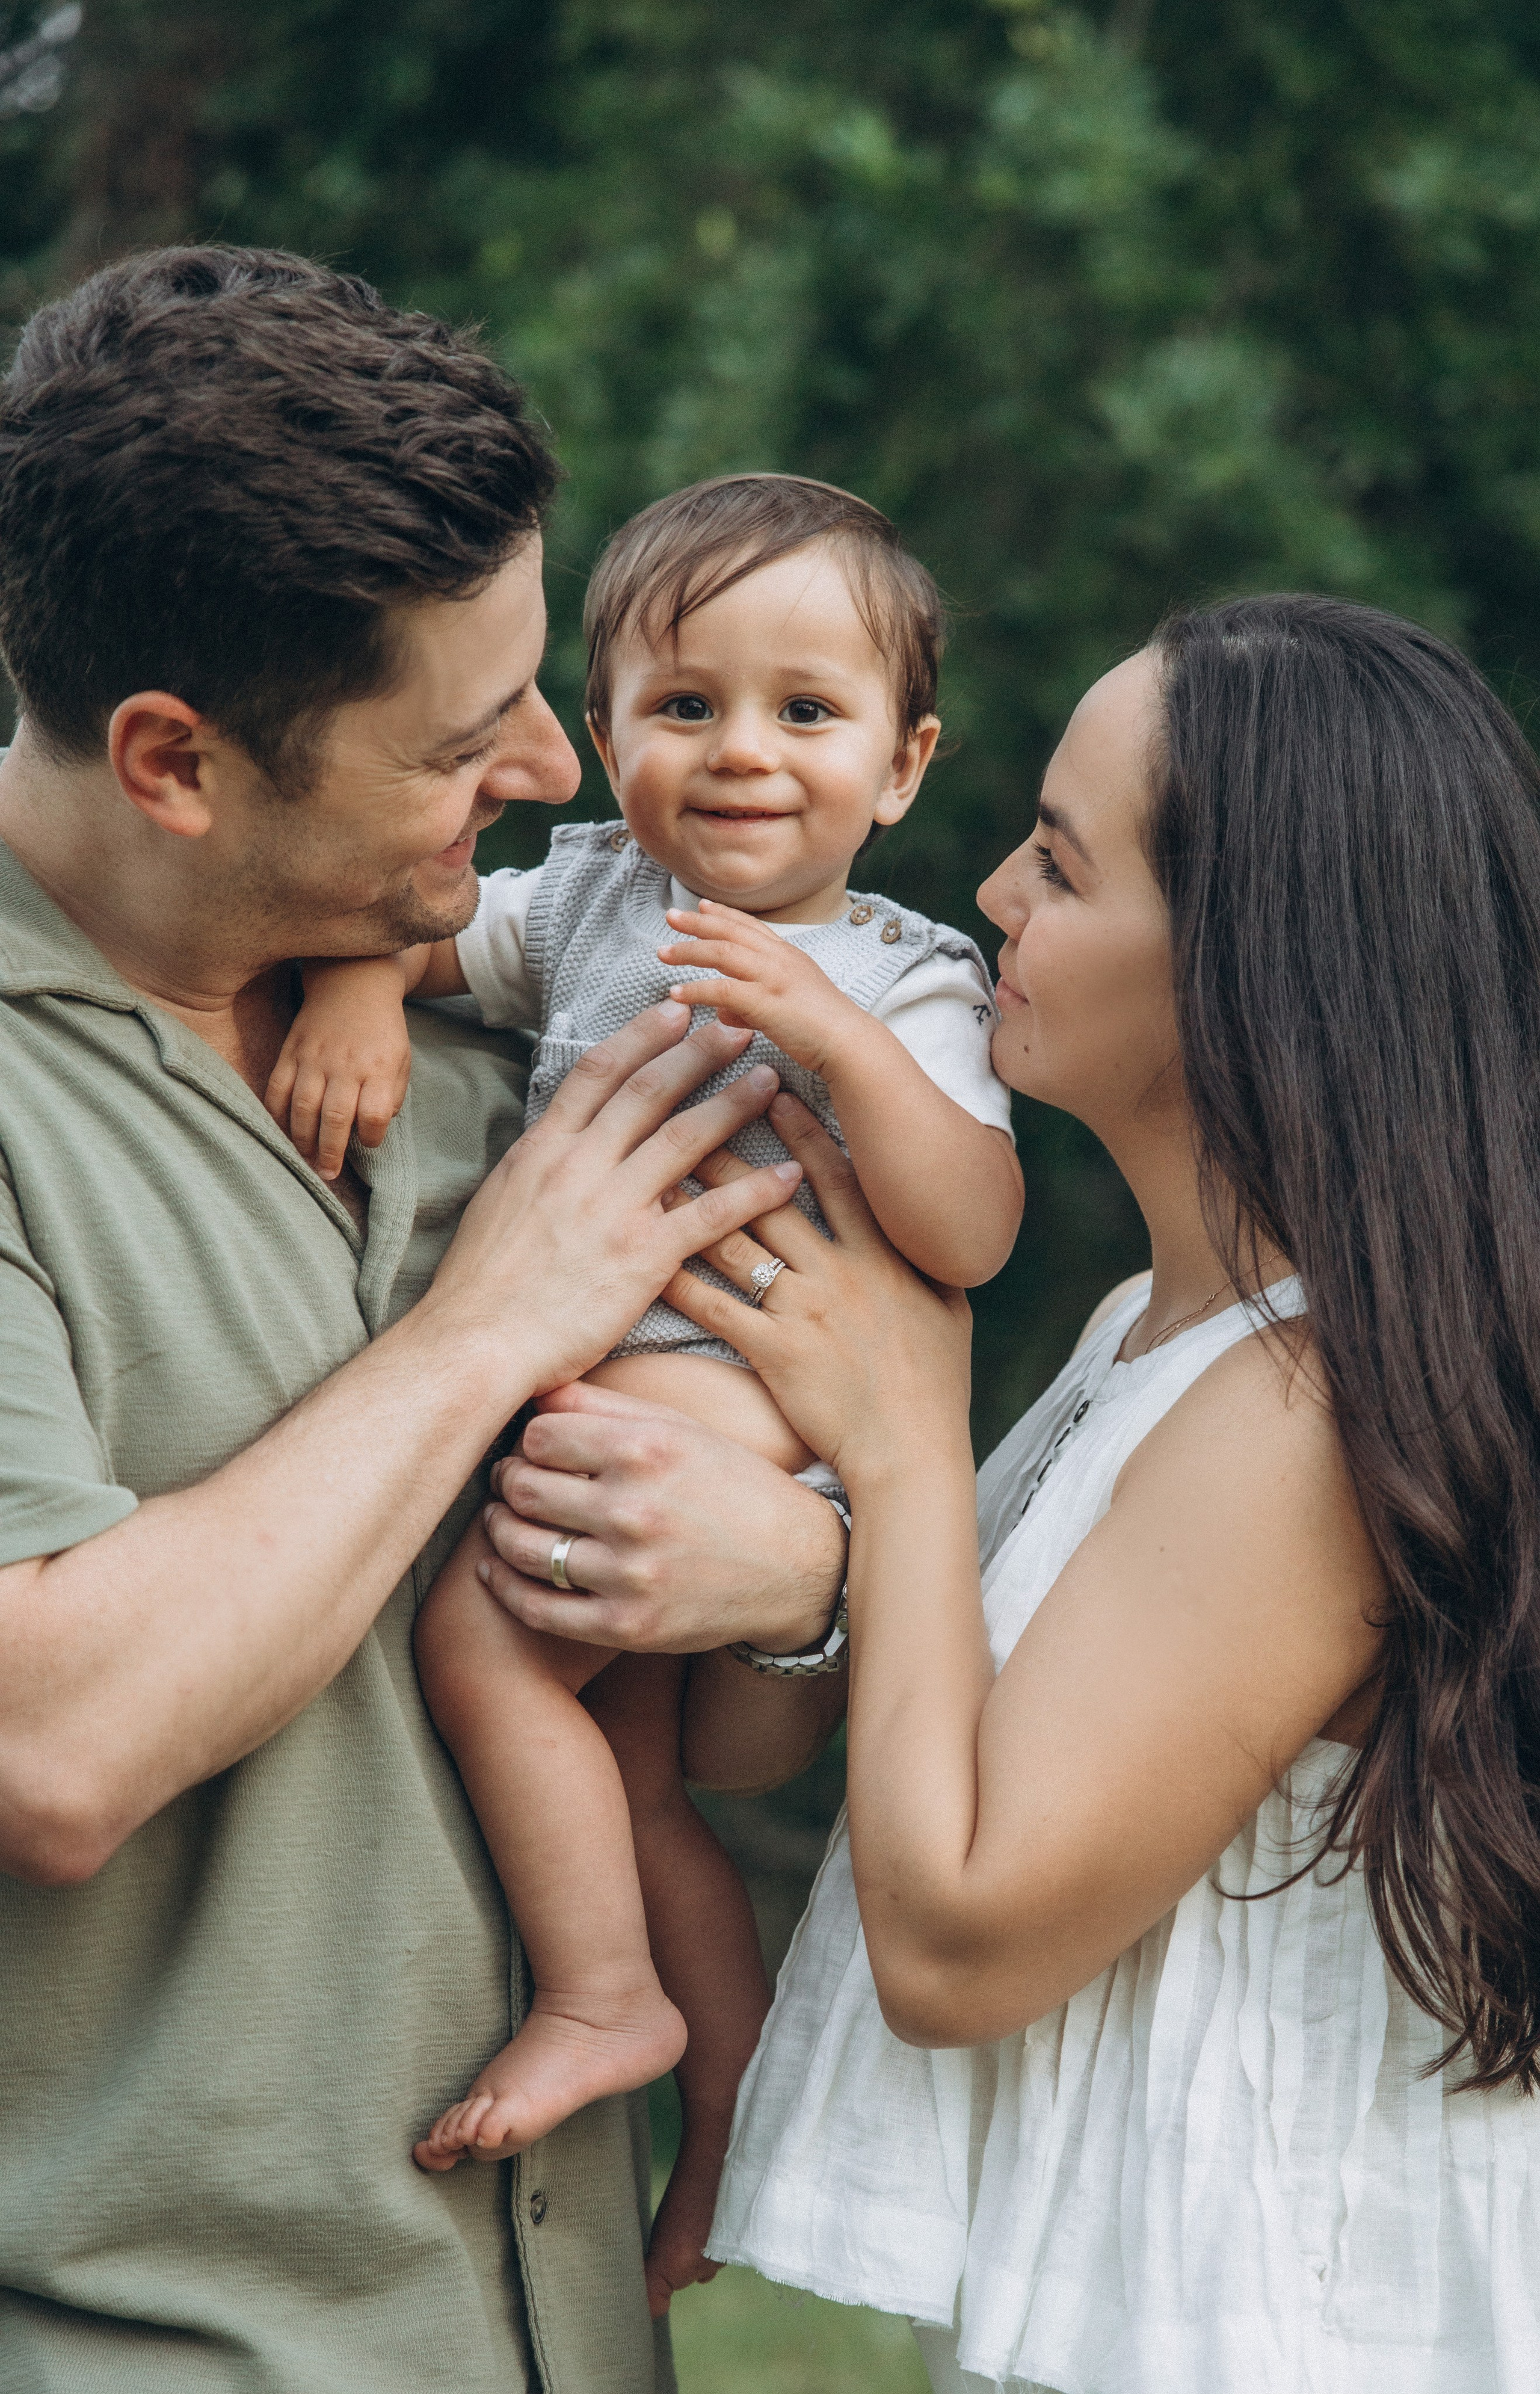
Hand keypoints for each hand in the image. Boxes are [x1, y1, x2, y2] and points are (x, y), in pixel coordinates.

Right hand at [265, 957, 412, 1178]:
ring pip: (303, 1106)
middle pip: (336, 1116)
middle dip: (331, 1151)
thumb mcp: (401, 1058)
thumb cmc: (381, 1028)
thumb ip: (392, 1094)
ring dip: (302, 1139)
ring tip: (305, 1160)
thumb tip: (374, 1126)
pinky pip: (277, 1088)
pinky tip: (281, 1131)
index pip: (374, 1113)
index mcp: (378, 1066)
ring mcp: (314, 1057)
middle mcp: (345, 1064)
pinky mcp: (291, 1051)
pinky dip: (276, 1114)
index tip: (369, 1142)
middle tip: (328, 1174)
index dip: (371, 1135)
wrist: (352, 981)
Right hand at [422, 1005, 802, 1409]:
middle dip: (698, 1053)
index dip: (640, 1036)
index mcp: (543, 1150)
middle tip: (740, 1026)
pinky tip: (789, 1174)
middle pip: (649, 1092)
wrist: (476, 1342)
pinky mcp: (643, 1257)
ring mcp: (613, 1209)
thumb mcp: (499, 1200)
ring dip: (733, 1105)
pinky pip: (712, 1214)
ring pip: (685, 1139)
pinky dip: (755, 1191)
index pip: (598, 1073)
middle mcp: (580, 1167)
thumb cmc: (481, 1283)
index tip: (674, 1012)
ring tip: (771, 1080)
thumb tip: (558, 1133)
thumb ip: (538, 1162)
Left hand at [476, 1381, 847, 1653]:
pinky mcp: (629, 1625)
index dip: (526, 1440)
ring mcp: (631, 1573)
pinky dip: (505, 1587)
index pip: (539, 1436)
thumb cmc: (733, 1486)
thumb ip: (606, 1405)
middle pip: (523, 1487)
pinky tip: (496, 1570)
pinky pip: (538, 1608)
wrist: (798, 1567)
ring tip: (500, 1519)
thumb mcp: (682, 1429)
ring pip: (521, 1546)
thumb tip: (532, 1390)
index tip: (531, 1448)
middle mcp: (635, 1509)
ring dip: (497, 1530)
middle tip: (507, 1482)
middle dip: (505, 1481)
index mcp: (646, 1449)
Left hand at [658, 901, 868, 1076]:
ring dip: (689, 951)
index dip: (724, 914)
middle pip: (731, 932)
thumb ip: (752, 1003)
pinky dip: (695, 989)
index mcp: (788, 956)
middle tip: (671, 917)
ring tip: (663, 953)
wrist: (848, 1043)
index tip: (702, 906)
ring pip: (722, 953)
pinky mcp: (765, 1001)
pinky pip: (722, 989)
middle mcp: (779, 959)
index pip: (751, 927)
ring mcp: (773, 977)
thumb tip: (724, 1012)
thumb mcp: (786, 1006)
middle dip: (698, 923)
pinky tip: (676, 993)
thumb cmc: (822, 1029)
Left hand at [660, 1092, 973, 1491]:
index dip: (803, 1133)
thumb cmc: (935, 1386)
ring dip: (693, 1205)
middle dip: (729, 1153)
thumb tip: (933, 1228)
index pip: (838, 1178)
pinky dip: (680, 1278)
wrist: (912, 1451)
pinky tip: (647, 1255)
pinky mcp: (773, 1351)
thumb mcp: (950, 1309)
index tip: (774, 1092)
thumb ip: (932, 1261)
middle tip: (689, 1113)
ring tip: (656, 1171)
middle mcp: (839, 1272)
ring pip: (736, 1243)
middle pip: (771, 1199)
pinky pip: (716, 1306)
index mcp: (883, 1255)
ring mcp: (803, 1310)